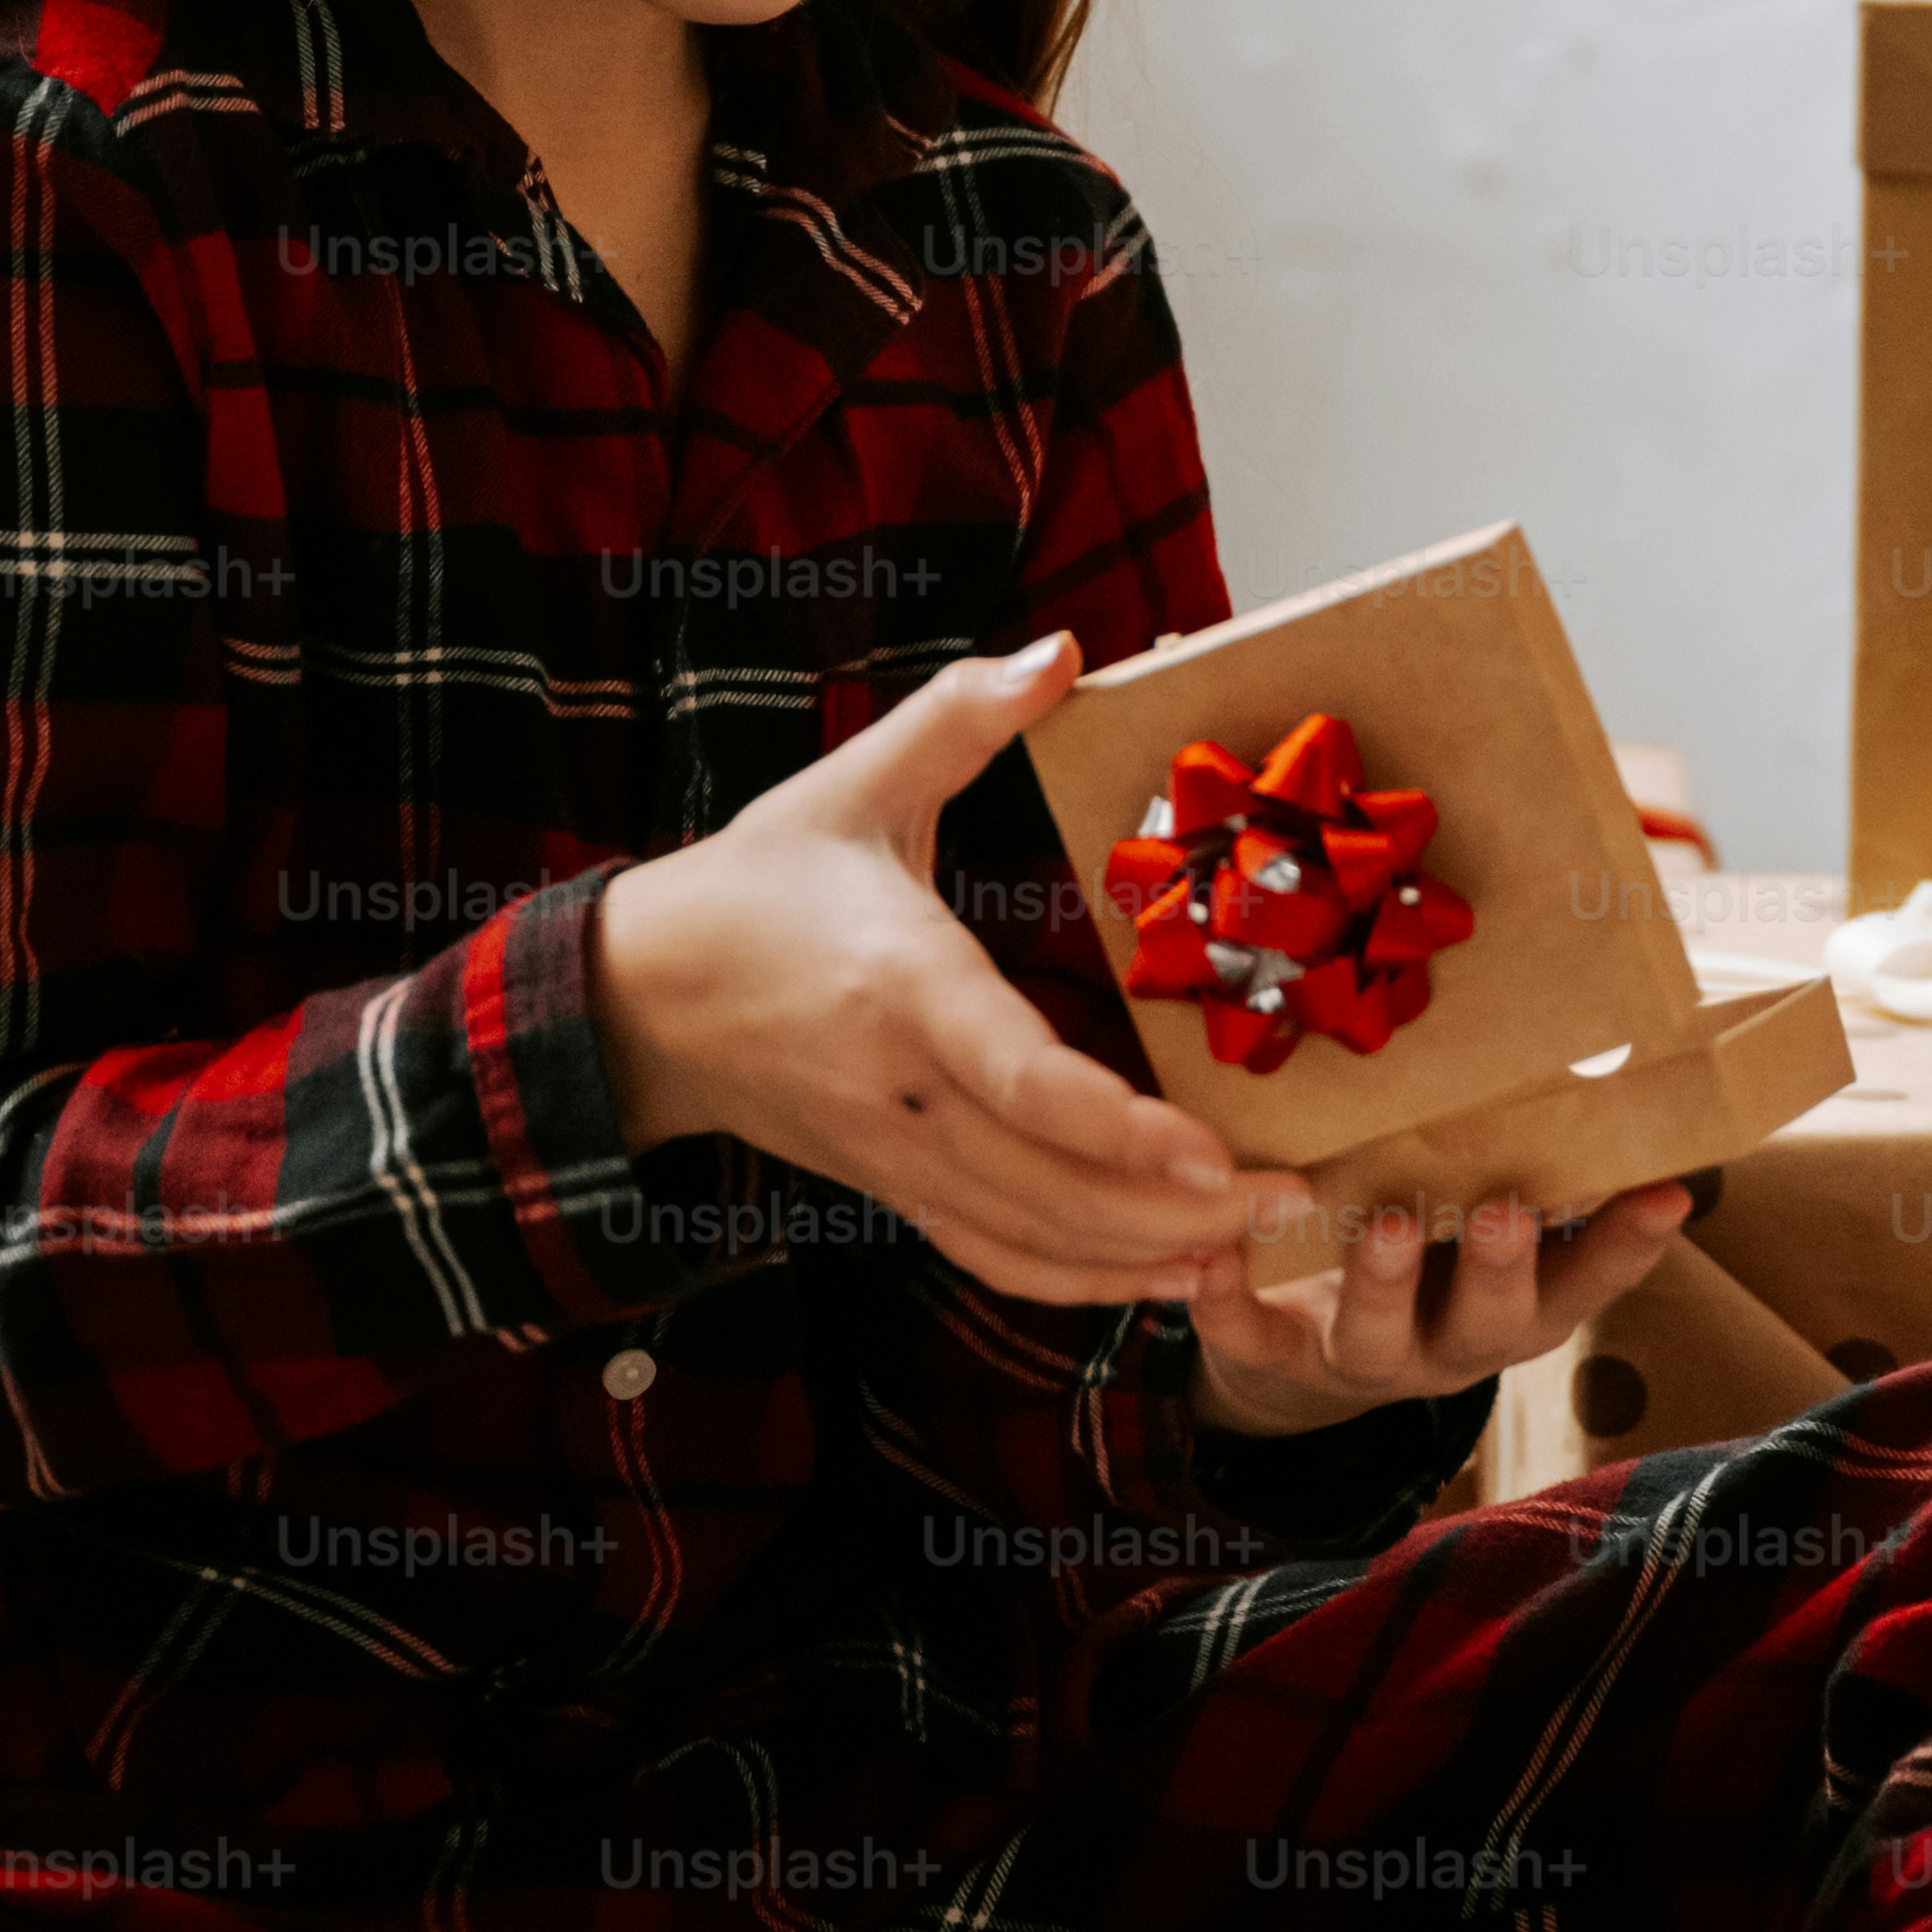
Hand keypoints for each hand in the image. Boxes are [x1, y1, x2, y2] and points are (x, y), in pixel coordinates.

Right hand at [589, 631, 1274, 1308]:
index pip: (1016, 1079)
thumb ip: (957, 717)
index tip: (1210, 1152)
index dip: (1116, 1129)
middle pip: (1048, 1184)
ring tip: (1257, 1240)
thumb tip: (1059, 649)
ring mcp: (895, 1156)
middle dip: (1175, 1209)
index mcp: (900, 987)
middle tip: (1290, 1197)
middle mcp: (900, 1092)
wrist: (641, 998)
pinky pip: (994, 1256)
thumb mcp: (849, 783)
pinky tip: (1164, 1277)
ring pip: (1031, 1235)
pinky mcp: (894, 1188)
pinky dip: (1081, 1282)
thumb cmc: (755, 885)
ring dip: (1145, 1254)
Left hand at [1184, 1180, 1697, 1443]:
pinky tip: (1211, 1259)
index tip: (1670, 1193)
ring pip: (1377, 1339)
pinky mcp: (1281, 1356)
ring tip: (1383, 1226)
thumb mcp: (1484, 1210)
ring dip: (1382, 1285)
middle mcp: (1453, 1341)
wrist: (1307, 1349)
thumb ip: (1533, 1156)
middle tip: (1504, 1212)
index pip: (1588, 1281)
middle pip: (1489, 1321)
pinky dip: (1230, 1306)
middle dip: (1499, 1269)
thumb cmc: (1425, 1249)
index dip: (1628, 1246)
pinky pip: (1254, 1341)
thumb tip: (1612, 1048)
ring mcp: (1367, 1357)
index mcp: (1520, 1305)